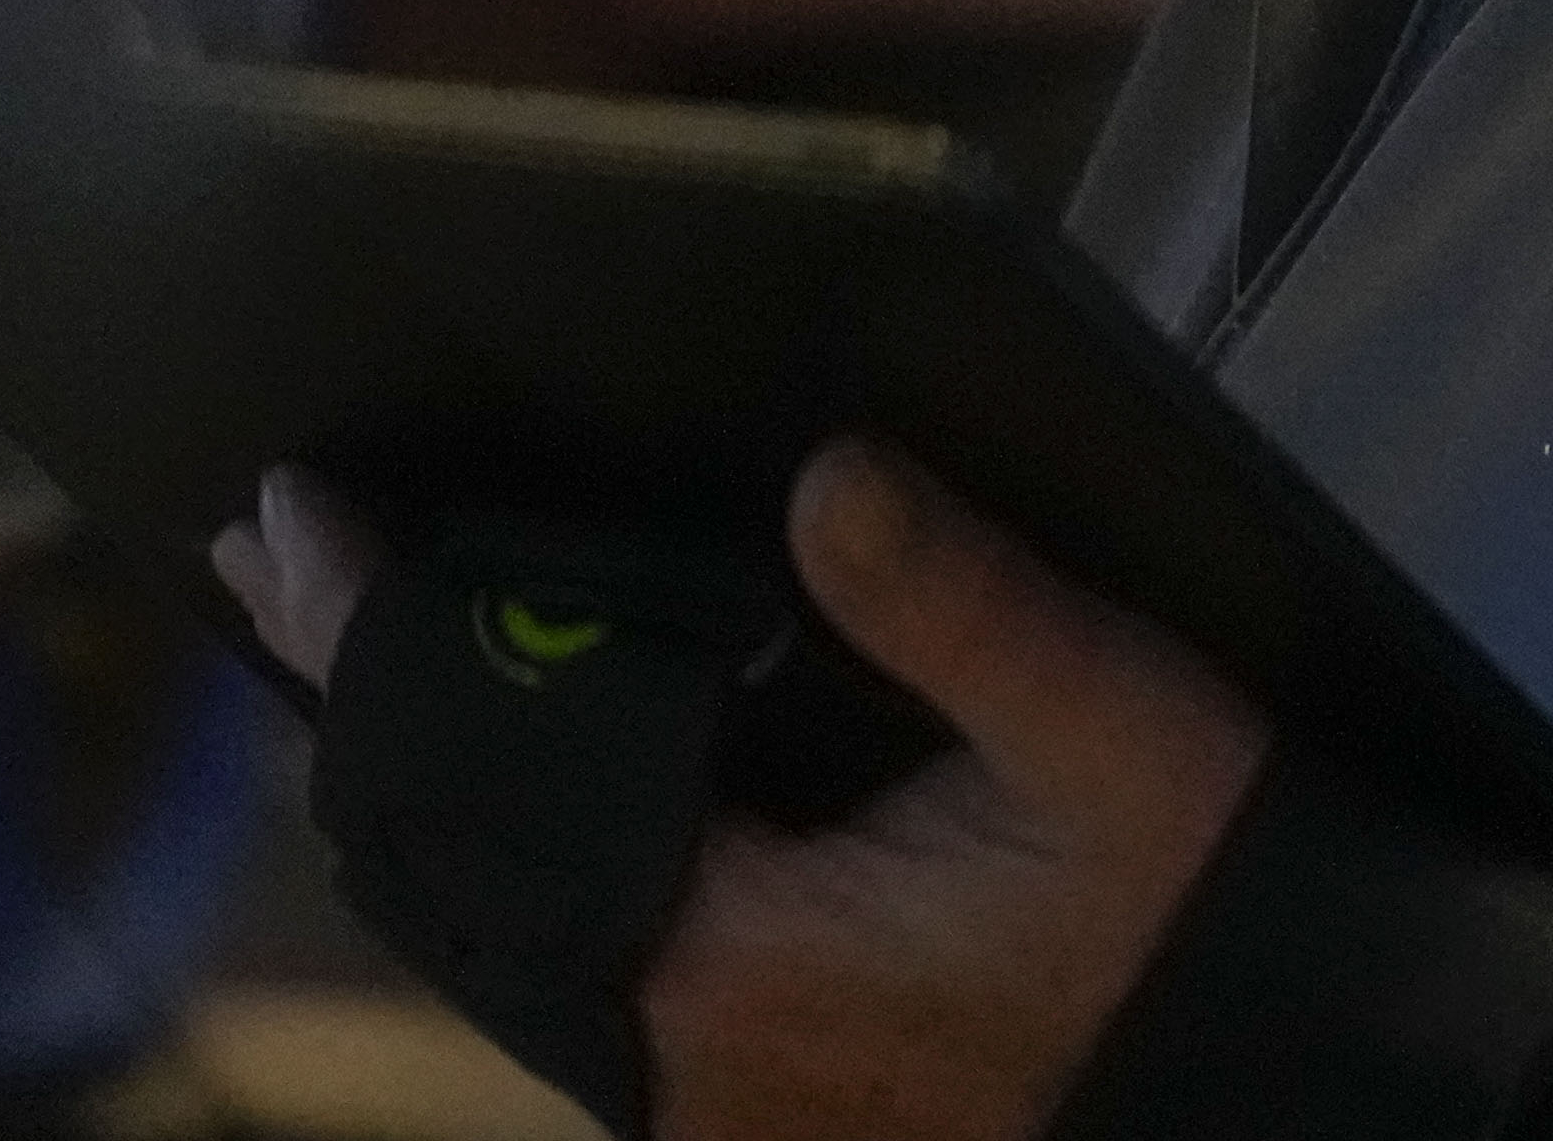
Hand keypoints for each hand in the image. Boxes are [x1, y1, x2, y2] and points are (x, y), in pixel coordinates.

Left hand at [225, 445, 1262, 1140]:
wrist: (1275, 1051)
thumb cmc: (1194, 882)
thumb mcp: (1104, 715)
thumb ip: (957, 602)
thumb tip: (828, 475)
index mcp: (729, 954)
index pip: (495, 776)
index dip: (381, 639)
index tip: (296, 522)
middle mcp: (674, 1056)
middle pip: (455, 866)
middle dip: (367, 696)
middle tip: (277, 555)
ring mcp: (699, 1096)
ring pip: (503, 930)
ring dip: (436, 784)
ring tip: (361, 647)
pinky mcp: (741, 1099)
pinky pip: (577, 971)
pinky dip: (520, 859)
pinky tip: (503, 784)